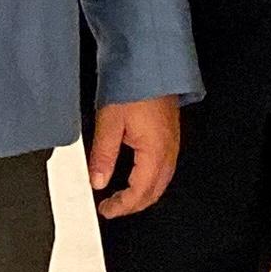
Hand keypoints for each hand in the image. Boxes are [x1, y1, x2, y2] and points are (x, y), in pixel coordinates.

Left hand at [88, 97, 181, 218]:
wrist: (150, 61)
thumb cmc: (133, 85)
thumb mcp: (109, 121)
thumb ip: (103, 155)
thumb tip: (97, 181)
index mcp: (155, 151)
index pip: (139, 192)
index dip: (122, 206)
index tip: (106, 210)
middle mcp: (168, 150)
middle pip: (154, 191)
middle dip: (134, 205)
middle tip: (112, 208)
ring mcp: (172, 142)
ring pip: (162, 181)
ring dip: (143, 193)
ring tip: (122, 196)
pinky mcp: (170, 133)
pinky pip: (165, 167)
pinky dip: (150, 179)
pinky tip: (137, 175)